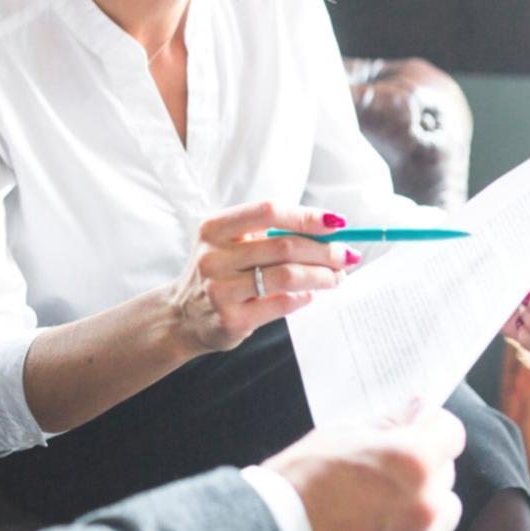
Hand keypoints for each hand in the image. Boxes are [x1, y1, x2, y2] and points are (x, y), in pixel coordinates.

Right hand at [167, 203, 356, 354]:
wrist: (182, 316)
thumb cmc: (220, 274)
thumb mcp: (229, 245)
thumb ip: (268, 236)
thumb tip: (328, 233)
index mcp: (214, 228)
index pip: (267, 211)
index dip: (306, 216)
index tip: (337, 222)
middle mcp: (213, 256)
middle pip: (284, 246)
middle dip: (324, 250)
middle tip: (346, 256)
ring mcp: (220, 289)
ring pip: (287, 276)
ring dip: (321, 276)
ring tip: (336, 277)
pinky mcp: (231, 319)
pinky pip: (281, 304)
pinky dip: (304, 298)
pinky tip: (311, 295)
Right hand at [265, 408, 465, 530]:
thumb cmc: (303, 481)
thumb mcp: (340, 434)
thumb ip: (388, 422)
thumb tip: (418, 410)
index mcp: (413, 460)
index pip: (451, 430)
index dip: (430, 424)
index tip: (413, 426)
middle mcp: (428, 502)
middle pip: (446, 470)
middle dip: (422, 462)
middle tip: (384, 465)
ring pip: (442, 508)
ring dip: (423, 499)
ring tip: (381, 499)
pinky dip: (409, 527)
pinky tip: (374, 522)